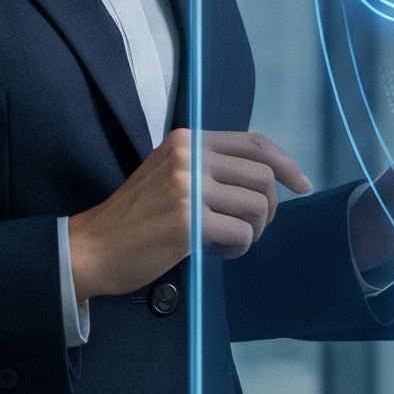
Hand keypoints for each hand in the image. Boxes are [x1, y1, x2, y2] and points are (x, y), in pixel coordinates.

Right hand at [68, 129, 310, 300]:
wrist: (92, 248)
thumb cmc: (134, 219)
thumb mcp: (170, 176)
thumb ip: (209, 170)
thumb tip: (265, 180)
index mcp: (187, 140)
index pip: (254, 143)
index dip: (286, 163)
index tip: (301, 184)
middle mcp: (190, 155)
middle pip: (263, 176)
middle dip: (269, 208)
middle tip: (252, 229)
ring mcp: (188, 186)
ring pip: (258, 204)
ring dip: (255, 230)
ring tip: (230, 242)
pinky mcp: (188, 220)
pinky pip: (243, 233)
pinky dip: (239, 247)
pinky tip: (218, 252)